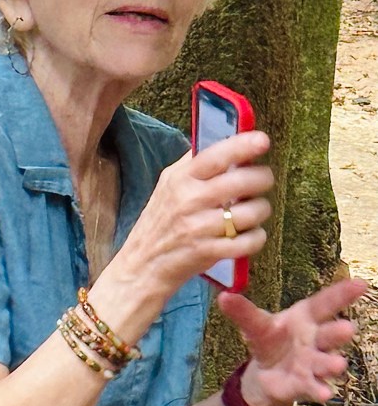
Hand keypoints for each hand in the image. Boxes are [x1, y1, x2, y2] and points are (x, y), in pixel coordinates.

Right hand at [121, 130, 273, 295]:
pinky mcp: (207, 252)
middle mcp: (188, 200)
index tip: (263, 140)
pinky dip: (256, 238)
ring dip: (261, 210)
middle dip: (262, 179)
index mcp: (180, 179)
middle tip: (263, 181)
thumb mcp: (168, 186)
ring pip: (250, 212)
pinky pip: (247, 242)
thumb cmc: (160, 223)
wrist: (141, 265)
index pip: (215, 155)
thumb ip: (194, 165)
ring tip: (255, 211)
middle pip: (241, 181)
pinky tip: (251, 235)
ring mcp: (198, 228)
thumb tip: (227, 140)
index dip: (242, 145)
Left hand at [218, 278, 366, 405]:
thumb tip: (223, 296)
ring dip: (332, 363)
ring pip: (325, 362)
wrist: (268, 371)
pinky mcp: (306, 383)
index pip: (325, 303)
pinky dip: (319, 389)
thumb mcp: (256, 325)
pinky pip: (314, 386)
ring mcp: (313, 362)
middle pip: (329, 334)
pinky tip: (325, 393)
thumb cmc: (271, 339)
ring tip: (338, 365)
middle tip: (348, 329)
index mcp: (305, 318)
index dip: (342, 294)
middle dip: (339, 332)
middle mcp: (315, 339)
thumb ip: (243, 312)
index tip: (361, 284)